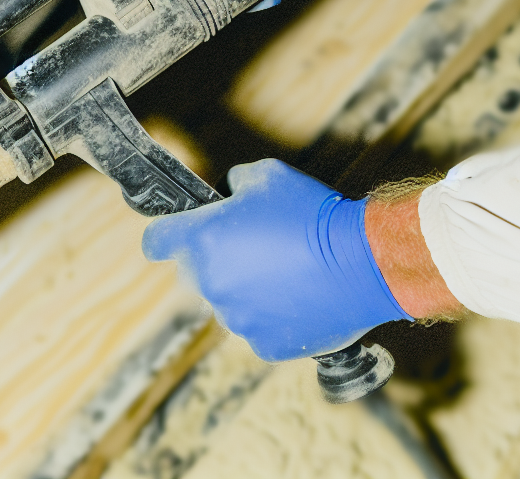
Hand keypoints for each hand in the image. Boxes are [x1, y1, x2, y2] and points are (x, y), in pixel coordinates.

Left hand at [142, 159, 411, 361]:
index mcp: (203, 239)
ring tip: (285, 270)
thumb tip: (228, 194)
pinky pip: (257, 326)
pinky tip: (298, 295)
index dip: (161, 235)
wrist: (362, 261)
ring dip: (246, 287)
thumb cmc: (312, 212)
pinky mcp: (264, 344)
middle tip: (256, 245)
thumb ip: (235, 184)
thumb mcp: (265, 175)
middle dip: (218, 257)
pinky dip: (271, 315)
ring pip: (229, 300)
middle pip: (198, 270)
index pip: (157, 240)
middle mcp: (212, 281)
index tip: (167, 236)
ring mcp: (237, 317)